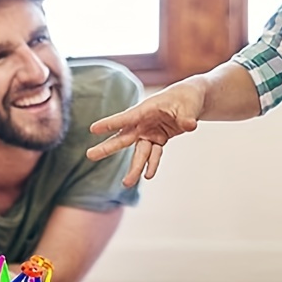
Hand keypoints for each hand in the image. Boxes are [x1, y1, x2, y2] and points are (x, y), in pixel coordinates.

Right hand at [86, 82, 204, 186]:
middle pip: (123, 138)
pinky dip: (152, 164)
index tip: (93, 129)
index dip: (110, 123)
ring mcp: (150, 133)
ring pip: (139, 152)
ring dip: (134, 168)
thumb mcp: (188, 106)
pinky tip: (148, 175)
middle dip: (107, 148)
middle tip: (90, 155)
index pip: (126, 118)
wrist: (191, 99)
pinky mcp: (158, 140)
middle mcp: (143, 123)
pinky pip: (154, 154)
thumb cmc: (186, 98)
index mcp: (146, 110)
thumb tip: (190, 126)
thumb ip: (186, 118)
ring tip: (126, 183)